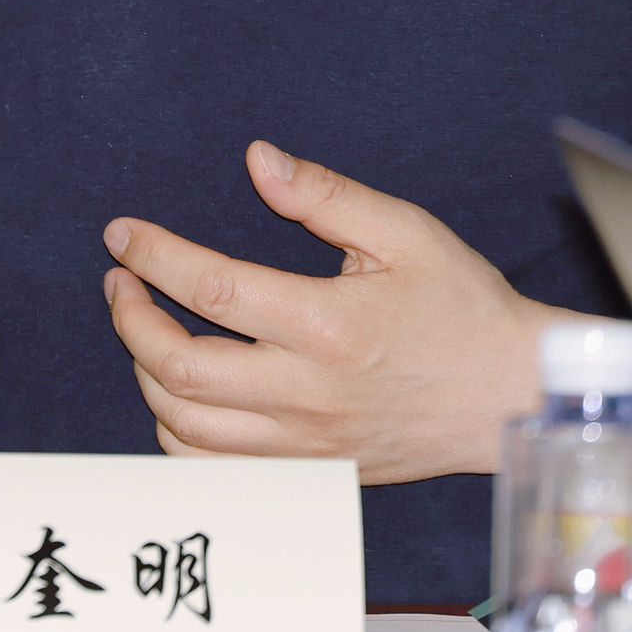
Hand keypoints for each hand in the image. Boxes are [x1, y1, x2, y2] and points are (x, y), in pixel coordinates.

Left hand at [99, 140, 602, 483]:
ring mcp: (304, 444)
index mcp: (328, 326)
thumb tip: (258, 159)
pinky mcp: (308, 473)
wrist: (510, 396)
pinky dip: (177, 432)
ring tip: (145, 329)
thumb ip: (325, 195)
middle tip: (121, 282)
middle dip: (130, 319)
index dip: (153, 257)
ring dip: (146, 373)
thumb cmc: (462, 306)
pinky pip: (213, 469)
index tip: (122, 235)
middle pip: (178, 368)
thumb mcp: (405, 232)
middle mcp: (307, 394)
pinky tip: (180, 390)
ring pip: (184, 427)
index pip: (211, 289)